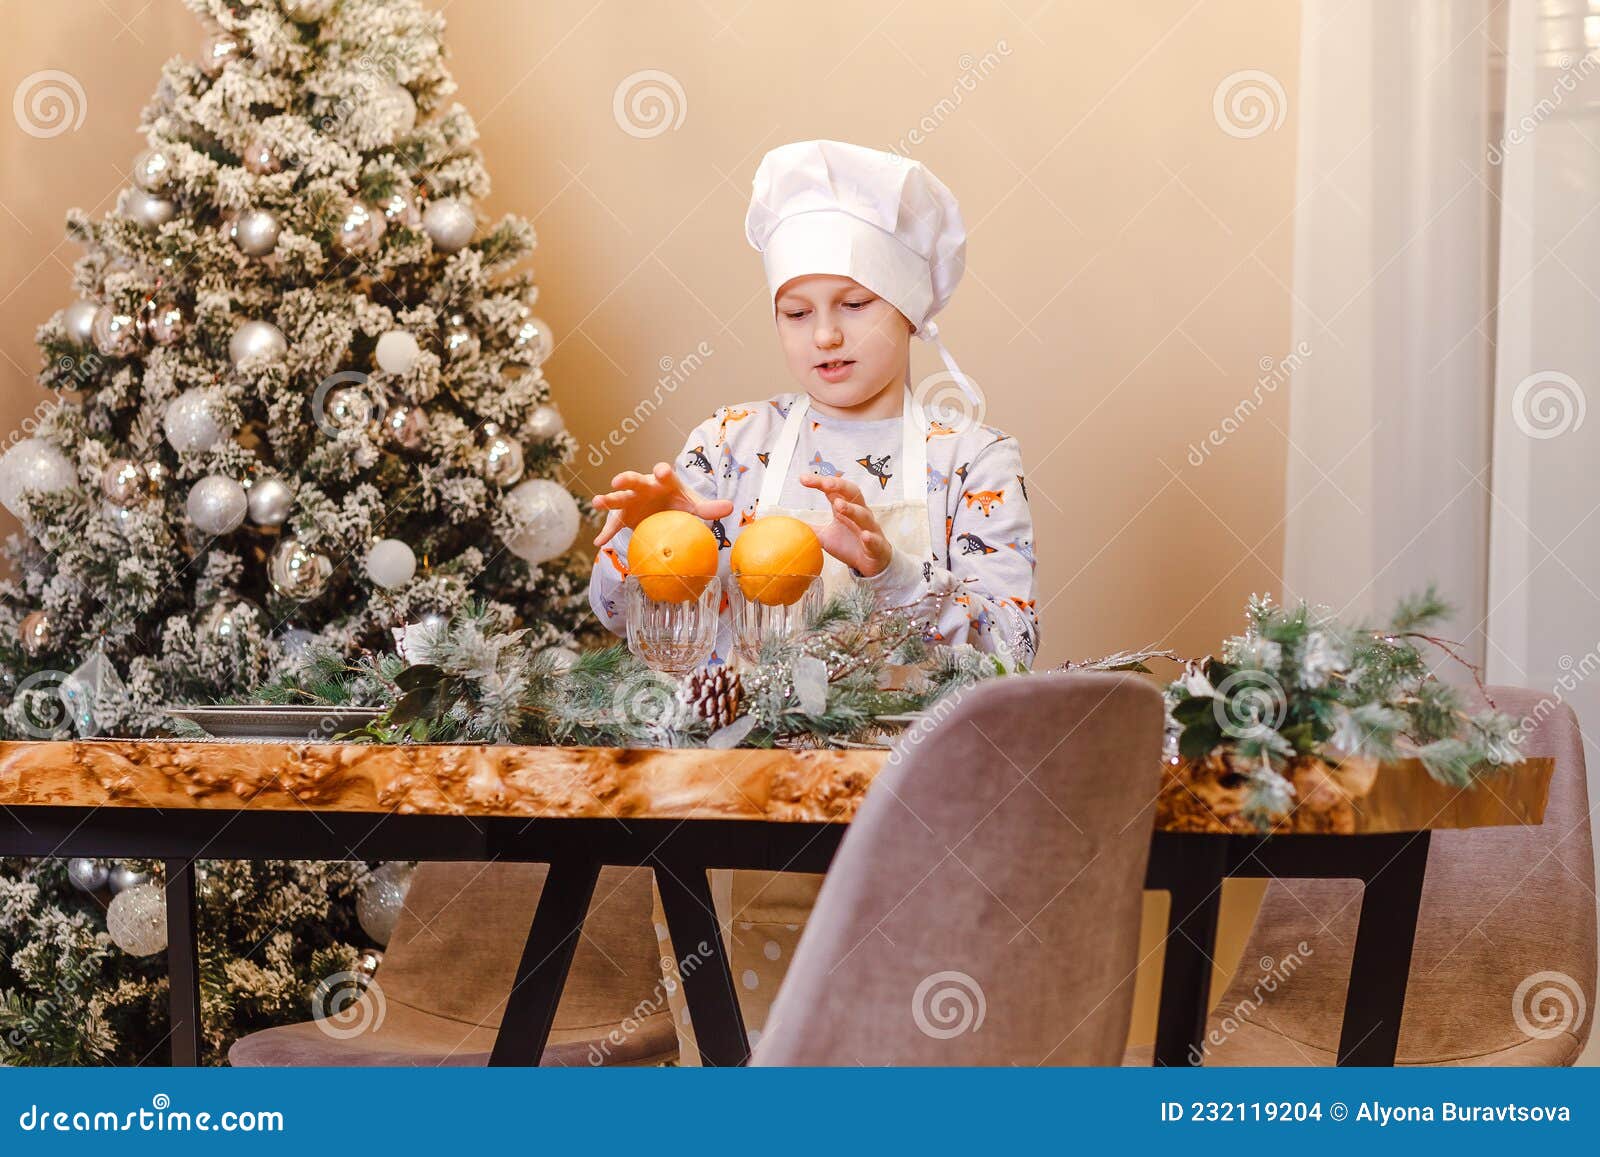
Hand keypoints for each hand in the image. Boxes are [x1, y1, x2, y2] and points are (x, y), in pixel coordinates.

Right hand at [591, 462, 733, 547]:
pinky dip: (606, 533)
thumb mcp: (694, 505)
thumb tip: (730, 508)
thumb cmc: (680, 503)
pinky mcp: (624, 515)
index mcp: (663, 480)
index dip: (661, 471)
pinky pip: (614, 524)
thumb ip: (710, 507)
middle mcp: (644, 486)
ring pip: (618, 498)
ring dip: (607, 500)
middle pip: (634, 480)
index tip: (661, 472)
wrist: (665, 510)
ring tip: (597, 502)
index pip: (663, 472)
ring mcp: (631, 500)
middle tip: (618, 481)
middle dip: (626, 480)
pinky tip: (598, 543)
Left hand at [799, 474, 892, 576]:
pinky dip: (870, 537)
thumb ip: (810, 528)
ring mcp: (869, 528)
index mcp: (846, 508)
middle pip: (853, 493)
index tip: (803, 479)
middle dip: (840, 486)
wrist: (870, 563)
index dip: (820, 483)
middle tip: (825, 484)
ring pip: (863, 515)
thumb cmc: (848, 544)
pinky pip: (874, 539)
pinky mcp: (876, 545)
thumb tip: (788, 524)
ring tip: (838, 505)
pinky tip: (865, 536)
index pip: (834, 490)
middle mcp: (859, 513)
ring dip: (852, 509)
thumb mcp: (825, 536)